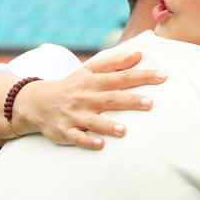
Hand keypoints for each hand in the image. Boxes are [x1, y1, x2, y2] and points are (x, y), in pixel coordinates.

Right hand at [12, 51, 166, 148]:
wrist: (37, 102)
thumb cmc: (72, 86)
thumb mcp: (89, 70)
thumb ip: (115, 63)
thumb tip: (139, 54)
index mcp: (93, 82)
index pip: (121, 77)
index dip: (142, 76)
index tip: (163, 76)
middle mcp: (85, 98)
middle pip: (110, 99)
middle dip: (130, 101)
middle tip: (150, 103)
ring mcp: (74, 115)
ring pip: (93, 121)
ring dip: (108, 126)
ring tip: (124, 130)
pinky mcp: (64, 131)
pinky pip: (76, 137)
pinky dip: (87, 141)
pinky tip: (100, 144)